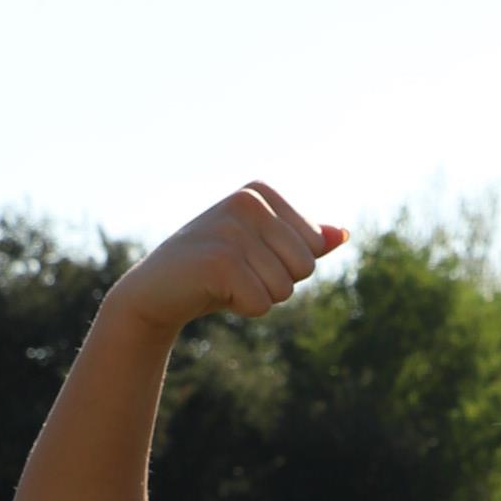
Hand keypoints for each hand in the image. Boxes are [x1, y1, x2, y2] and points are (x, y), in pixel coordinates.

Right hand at [115, 182, 346, 340]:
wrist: (157, 291)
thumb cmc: (215, 272)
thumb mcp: (262, 252)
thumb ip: (304, 242)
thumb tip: (343, 234)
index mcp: (260, 192)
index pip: (314, 245)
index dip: (287, 266)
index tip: (250, 258)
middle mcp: (246, 201)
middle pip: (305, 266)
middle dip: (276, 284)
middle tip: (237, 275)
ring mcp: (231, 228)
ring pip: (284, 288)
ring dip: (258, 296)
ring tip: (224, 283)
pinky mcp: (220, 260)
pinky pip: (262, 303)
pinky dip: (242, 308)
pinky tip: (214, 293)